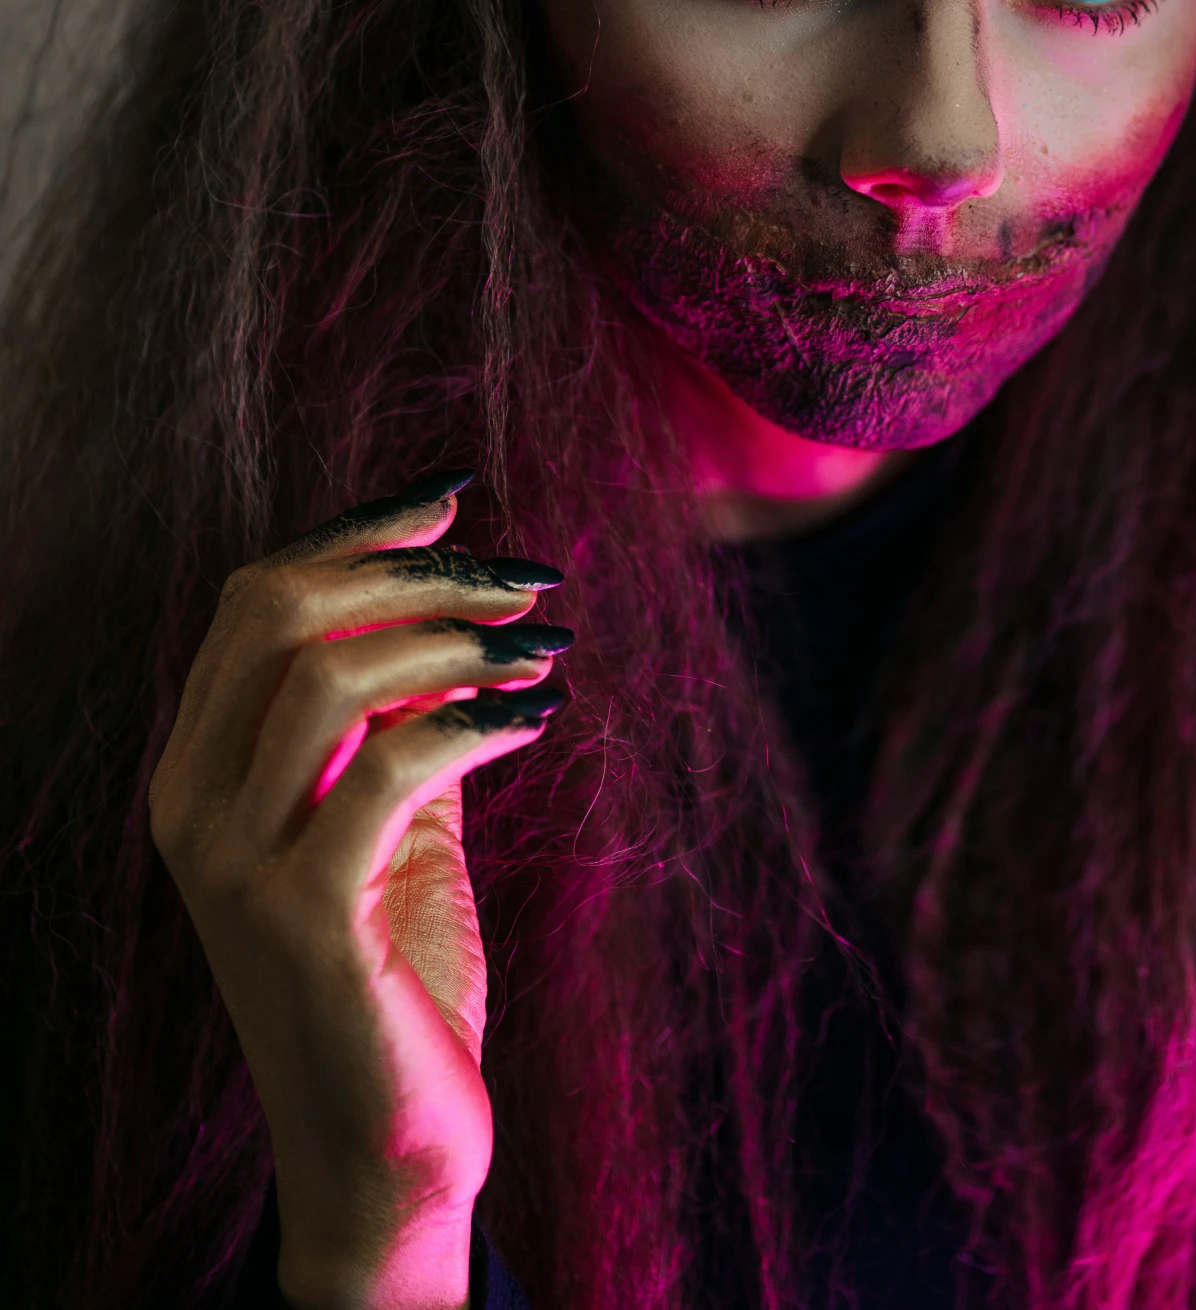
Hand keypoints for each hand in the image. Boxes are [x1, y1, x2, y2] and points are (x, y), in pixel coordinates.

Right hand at [149, 470, 569, 1309]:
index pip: (252, 599)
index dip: (355, 532)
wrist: (385, 1153)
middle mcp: (193, 807)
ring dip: (460, 636)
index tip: (453, 496)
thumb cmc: (392, 976)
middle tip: (527, 574)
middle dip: (416, 569)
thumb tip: (455, 603)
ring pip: (332, 673)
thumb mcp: (389, 822)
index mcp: (198, 771)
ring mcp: (236, 864)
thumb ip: (394, 719)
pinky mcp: (303, 916)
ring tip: (547, 645)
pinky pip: (394, 763)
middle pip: (281, 612)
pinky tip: (538, 718)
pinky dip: (478, 718)